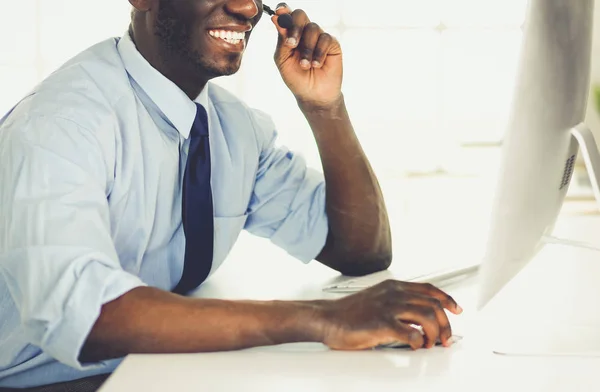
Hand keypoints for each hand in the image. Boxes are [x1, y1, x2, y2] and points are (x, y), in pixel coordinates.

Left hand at [271, 4, 342, 108]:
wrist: (313, 95)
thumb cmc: (296, 78)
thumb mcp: (283, 60)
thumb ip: (281, 40)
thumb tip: (277, 18)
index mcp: (290, 34)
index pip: (287, 15)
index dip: (284, 10)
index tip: (279, 12)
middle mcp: (305, 32)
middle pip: (300, 15)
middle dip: (295, 28)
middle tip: (291, 45)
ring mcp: (319, 36)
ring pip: (313, 28)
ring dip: (307, 49)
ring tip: (305, 65)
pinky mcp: (332, 44)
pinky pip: (325, 39)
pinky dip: (319, 53)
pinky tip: (316, 65)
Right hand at [320, 280, 462, 349]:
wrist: (327, 318)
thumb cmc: (349, 313)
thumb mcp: (377, 300)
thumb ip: (397, 304)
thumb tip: (418, 320)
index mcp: (393, 287)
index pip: (429, 289)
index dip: (447, 299)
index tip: (457, 309)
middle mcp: (394, 293)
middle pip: (433, 304)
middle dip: (445, 323)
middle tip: (444, 338)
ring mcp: (388, 307)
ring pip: (427, 316)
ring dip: (435, 333)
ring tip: (430, 344)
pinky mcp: (382, 323)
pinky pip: (411, 333)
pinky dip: (419, 341)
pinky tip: (415, 346)